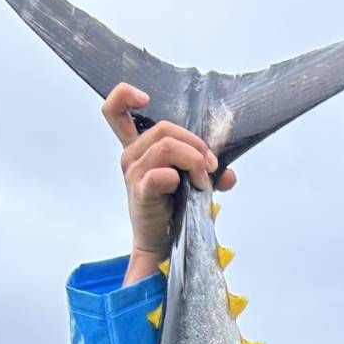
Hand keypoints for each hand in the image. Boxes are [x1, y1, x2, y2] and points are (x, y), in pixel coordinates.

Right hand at [102, 84, 236, 282]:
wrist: (164, 247)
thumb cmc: (175, 211)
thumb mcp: (194, 183)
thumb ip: (209, 171)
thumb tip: (229, 175)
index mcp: (139, 147)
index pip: (115, 110)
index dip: (125, 95)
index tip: (146, 98)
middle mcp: (131, 156)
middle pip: (164, 129)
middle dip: (195, 144)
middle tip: (211, 167)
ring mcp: (133, 174)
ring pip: (166, 146)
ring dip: (194, 160)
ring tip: (204, 182)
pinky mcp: (140, 192)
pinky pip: (161, 173)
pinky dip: (182, 177)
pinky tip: (191, 190)